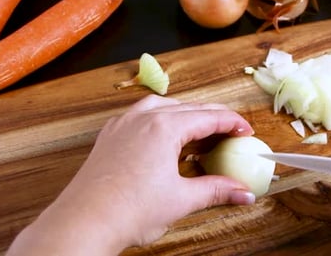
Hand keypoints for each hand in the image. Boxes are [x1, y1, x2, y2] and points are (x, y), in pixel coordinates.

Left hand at [6, 95, 256, 255]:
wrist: (84, 223)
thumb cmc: (129, 210)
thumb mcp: (181, 200)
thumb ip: (216, 190)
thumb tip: (244, 193)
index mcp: (164, 127)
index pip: (209, 117)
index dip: (233, 123)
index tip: (246, 131)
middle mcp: (142, 118)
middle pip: (189, 108)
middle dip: (214, 118)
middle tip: (230, 132)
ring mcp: (124, 124)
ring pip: (163, 106)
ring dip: (186, 115)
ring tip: (200, 131)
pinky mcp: (111, 135)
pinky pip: (141, 115)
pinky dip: (161, 119)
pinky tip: (165, 135)